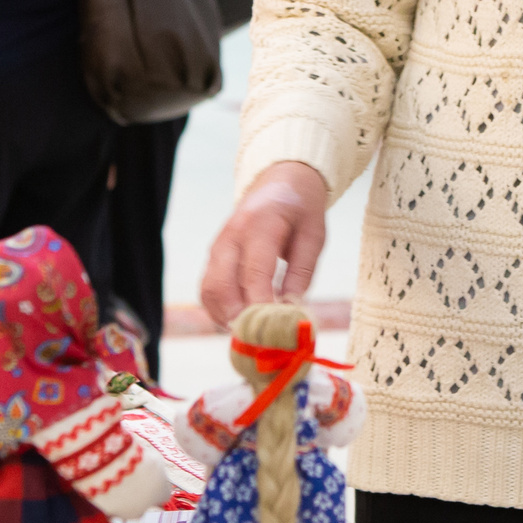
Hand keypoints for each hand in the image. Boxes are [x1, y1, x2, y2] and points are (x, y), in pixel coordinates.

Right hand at [202, 161, 327, 327]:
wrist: (279, 181)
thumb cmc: (301, 209)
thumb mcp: (314, 236)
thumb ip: (301, 273)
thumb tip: (291, 312)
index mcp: (259, 224)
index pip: (253, 273)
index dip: (261, 306)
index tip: (276, 333)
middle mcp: (230, 235)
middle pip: (221, 284)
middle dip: (238, 318)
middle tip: (261, 342)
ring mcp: (217, 246)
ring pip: (209, 290)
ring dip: (226, 318)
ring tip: (253, 337)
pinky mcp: (213, 256)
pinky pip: (208, 289)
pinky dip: (220, 311)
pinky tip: (242, 322)